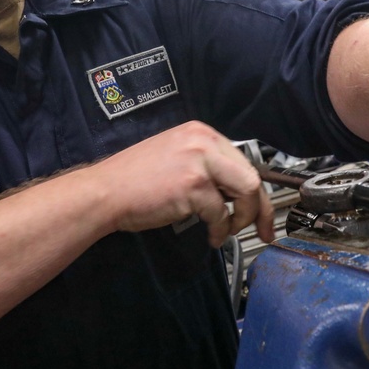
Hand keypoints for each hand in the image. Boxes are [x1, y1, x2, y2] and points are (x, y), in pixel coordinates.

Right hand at [89, 121, 275, 246]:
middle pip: (252, 175)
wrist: (106, 191)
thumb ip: (205, 166)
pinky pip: (221, 213)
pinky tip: (211, 236)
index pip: (243, 160)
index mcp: (200, 132)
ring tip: (228, 231)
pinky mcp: (193, 184)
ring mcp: (199, 161)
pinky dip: (220, 230)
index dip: (256, 190)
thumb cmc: (134, 181)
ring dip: (243, 218)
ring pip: (247, 192)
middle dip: (261, 208)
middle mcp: (203, 140)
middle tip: (263, 229)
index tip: (261, 210)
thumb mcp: (175, 158)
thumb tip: (234, 191)